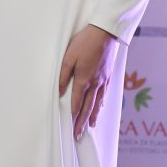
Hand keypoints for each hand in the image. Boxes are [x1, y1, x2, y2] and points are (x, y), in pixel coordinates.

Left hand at [58, 24, 118, 140]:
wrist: (106, 32)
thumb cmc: (84, 42)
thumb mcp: (68, 57)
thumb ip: (63, 76)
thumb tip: (58, 92)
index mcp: (84, 79)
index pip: (77, 103)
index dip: (73, 116)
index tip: (71, 128)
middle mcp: (95, 83)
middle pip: (88, 107)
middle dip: (82, 122)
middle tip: (79, 135)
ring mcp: (104, 80)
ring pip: (98, 103)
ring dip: (93, 116)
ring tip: (90, 127)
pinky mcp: (108, 76)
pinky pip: (105, 95)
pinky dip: (101, 105)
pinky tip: (100, 108)